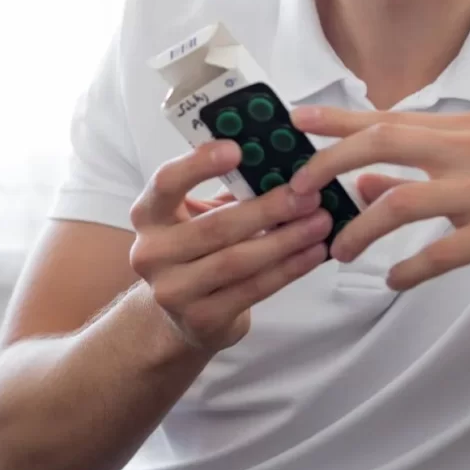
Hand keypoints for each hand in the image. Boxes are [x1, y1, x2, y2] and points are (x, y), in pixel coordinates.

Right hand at [128, 140, 331, 352]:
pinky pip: (252, 290)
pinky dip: (288, 269)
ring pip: (237, 261)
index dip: (198, 164)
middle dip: (268, 209)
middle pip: (215, 227)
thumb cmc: (201, 245)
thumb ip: (233, 187)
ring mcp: (173, 291)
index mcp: (149, 213)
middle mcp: (151, 253)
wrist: (183, 314)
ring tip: (321, 222)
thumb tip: (287, 161)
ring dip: (286, 240)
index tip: (237, 149)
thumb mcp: (203, 212)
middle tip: (309, 195)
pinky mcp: (200, 320)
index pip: (166, 182)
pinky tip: (313, 253)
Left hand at [289, 107, 469, 291]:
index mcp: (463, 129)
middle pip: (384, 142)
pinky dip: (410, 268)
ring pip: (404, 200)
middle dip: (331, 164)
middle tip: (296, 191)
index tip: (295, 123)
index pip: (387, 118)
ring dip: (362, 229)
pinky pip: (442, 251)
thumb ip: (420, 174)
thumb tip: (364, 182)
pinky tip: (393, 280)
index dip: (337, 120)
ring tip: (339, 253)